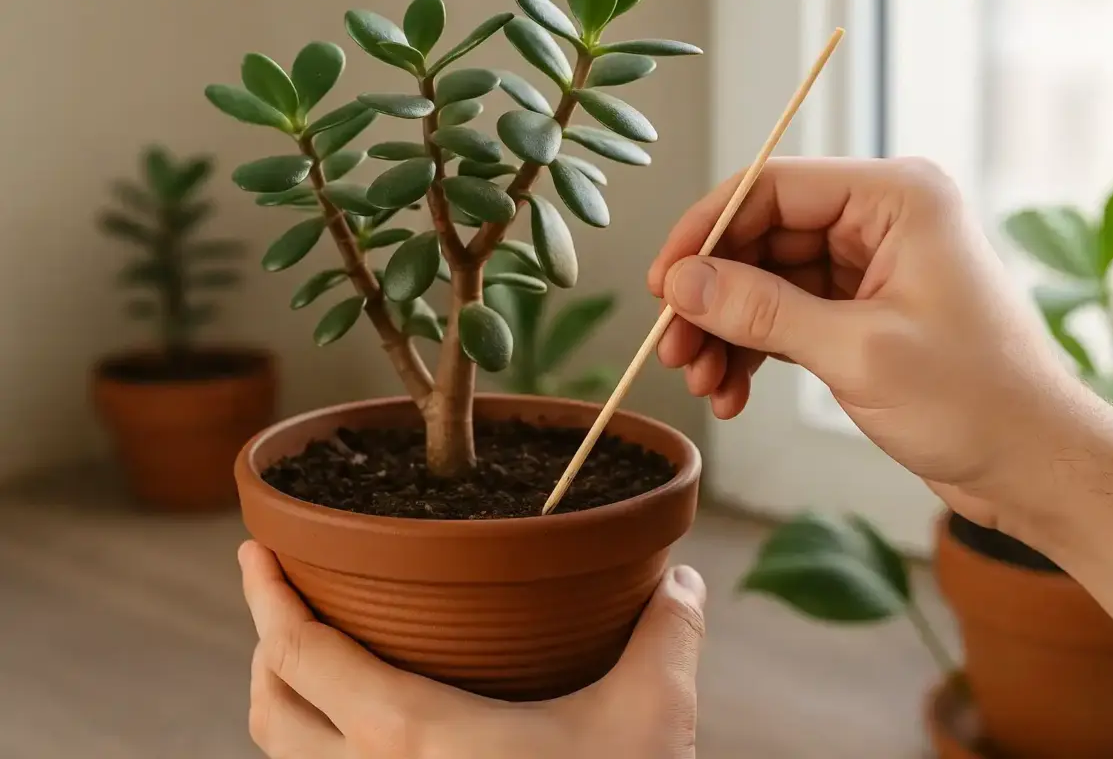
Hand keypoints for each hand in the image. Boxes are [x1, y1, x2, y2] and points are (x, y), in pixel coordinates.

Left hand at [238, 540, 704, 758]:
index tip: (255, 550)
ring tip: (320, 664)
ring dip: (289, 703)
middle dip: (267, 645)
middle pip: (270, 709)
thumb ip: (667, 636)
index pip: (300, 655)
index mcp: (412, 736)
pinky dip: (321, 754)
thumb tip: (680, 579)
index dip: (266, 595)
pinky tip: (373, 739)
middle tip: (291, 601)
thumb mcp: (653, 718)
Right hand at [649, 157, 1088, 539]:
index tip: (662, 283)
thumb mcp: (856, 352)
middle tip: (673, 348)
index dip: (705, 231)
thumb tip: (682, 283)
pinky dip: (752, 352)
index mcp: (896, 199)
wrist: (1031, 466)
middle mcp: (880, 221)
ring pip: (765, 282)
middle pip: (760, 239)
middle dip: (712, 297)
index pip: (771, 188)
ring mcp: (867, 268)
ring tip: (701, 383)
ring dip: (726, 332)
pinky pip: (784, 317)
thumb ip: (762, 310)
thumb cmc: (977, 401)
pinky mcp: (859, 312)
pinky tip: (731, 394)